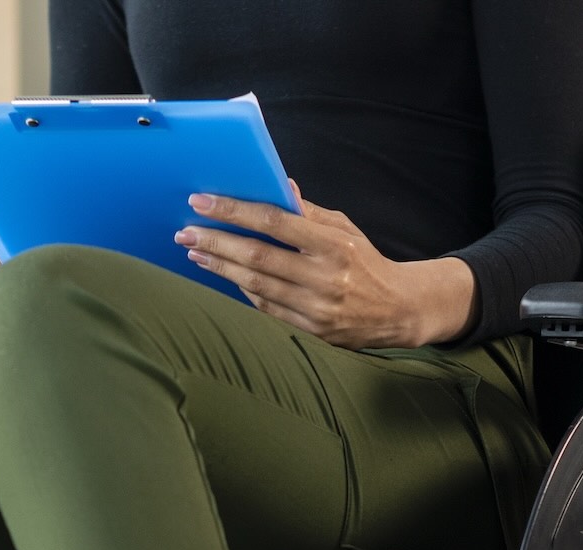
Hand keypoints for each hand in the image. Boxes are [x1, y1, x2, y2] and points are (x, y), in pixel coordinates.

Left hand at [174, 179, 475, 348]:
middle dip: (217, 242)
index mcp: (333, 245)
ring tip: (195, 253)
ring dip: (221, 268)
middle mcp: (324, 278)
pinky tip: (225, 276)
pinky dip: (243, 290)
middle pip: (258, 257)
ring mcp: (317, 308)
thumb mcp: (344, 229)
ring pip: (256, 286)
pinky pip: (267, 309)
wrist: (396, 310)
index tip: (203, 202)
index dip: (235, 211)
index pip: (274, 222)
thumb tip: (278, 185)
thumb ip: (309, 212)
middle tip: (186, 232)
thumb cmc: (365, 262)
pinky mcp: (312, 331)